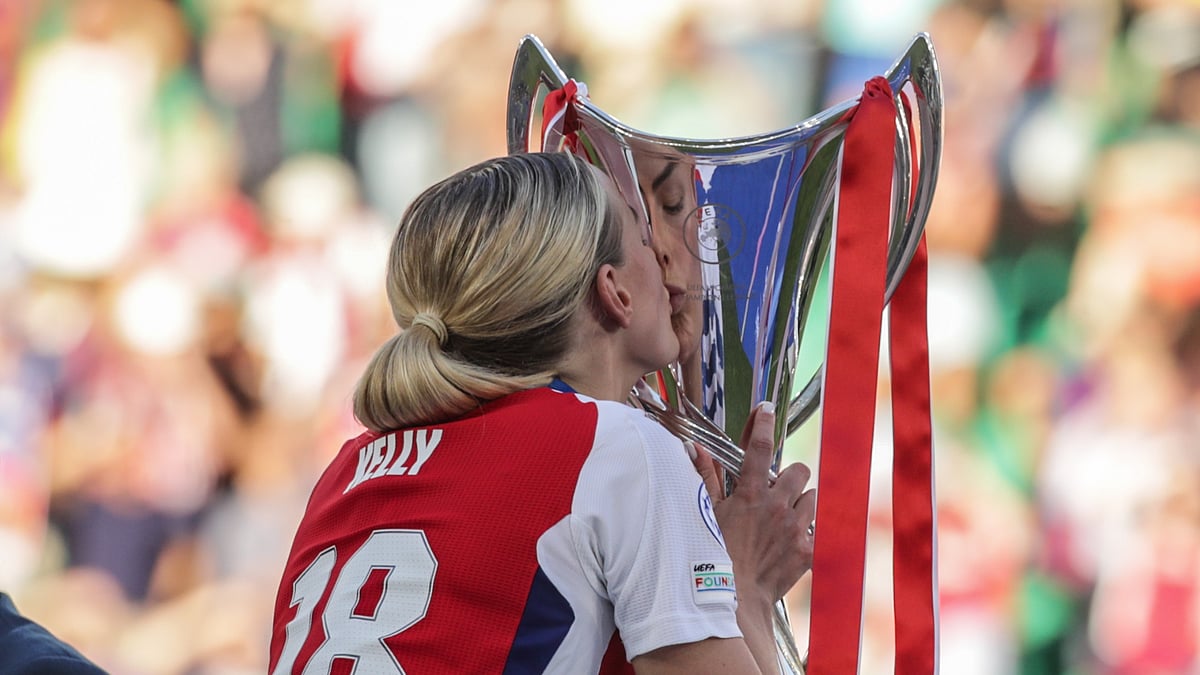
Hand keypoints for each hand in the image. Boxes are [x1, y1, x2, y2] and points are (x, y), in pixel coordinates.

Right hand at [689, 402, 815, 603]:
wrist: (736, 601)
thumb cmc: (713, 559)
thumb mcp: (705, 514)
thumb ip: (704, 478)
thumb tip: (694, 448)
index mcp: (750, 494)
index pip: (760, 447)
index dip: (763, 424)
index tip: (766, 410)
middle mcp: (777, 506)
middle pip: (800, 471)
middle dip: (790, 477)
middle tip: (776, 491)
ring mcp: (796, 529)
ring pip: (812, 499)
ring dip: (800, 504)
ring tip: (783, 519)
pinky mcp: (808, 550)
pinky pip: (818, 530)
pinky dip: (807, 532)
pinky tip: (790, 541)